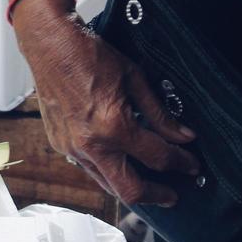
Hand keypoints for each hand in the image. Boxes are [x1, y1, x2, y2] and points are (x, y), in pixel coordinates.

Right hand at [15, 0, 197, 206]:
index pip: (157, 157)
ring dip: (130, 186)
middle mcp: (91, 145)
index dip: (180, 162)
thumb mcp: (134, 79)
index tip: (191, 164)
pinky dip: (108, 170)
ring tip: (148, 182)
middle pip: (130, 191)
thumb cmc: (89, 55)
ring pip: (107, 185)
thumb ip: (159, 113)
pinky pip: (89, 169)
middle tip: (173, 195)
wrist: (50, 45)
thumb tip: (182, 135)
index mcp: (113, 126)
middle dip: (156, 196)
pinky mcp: (60, 145)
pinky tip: (118, 160)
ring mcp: (72, 148)